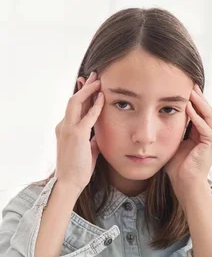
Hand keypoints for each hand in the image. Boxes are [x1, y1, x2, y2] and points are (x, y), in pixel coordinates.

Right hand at [55, 72, 103, 192]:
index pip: (75, 107)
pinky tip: (103, 97)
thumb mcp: (88, 150)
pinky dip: (95, 106)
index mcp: (66, 128)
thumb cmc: (79, 168)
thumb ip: (93, 140)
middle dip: (85, 87)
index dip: (83, 94)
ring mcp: (68, 129)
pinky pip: (87, 116)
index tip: (91, 84)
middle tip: (95, 75)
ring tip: (99, 81)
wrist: (69, 181)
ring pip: (76, 102)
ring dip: (88, 90)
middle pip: (74, 99)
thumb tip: (100, 135)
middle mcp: (64, 125)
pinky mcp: (76, 135)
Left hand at [166, 84, 211, 189]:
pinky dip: (197, 117)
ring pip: (207, 115)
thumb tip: (159, 113)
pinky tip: (188, 107)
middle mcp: (211, 133)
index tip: (182, 85)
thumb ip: (173, 128)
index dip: (192, 98)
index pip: (199, 111)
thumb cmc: (177, 166)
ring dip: (199, 102)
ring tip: (190, 90)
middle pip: (205, 109)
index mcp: (202, 132)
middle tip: (189, 81)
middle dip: (197, 96)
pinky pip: (205, 127)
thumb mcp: (173, 141)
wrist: (185, 183)